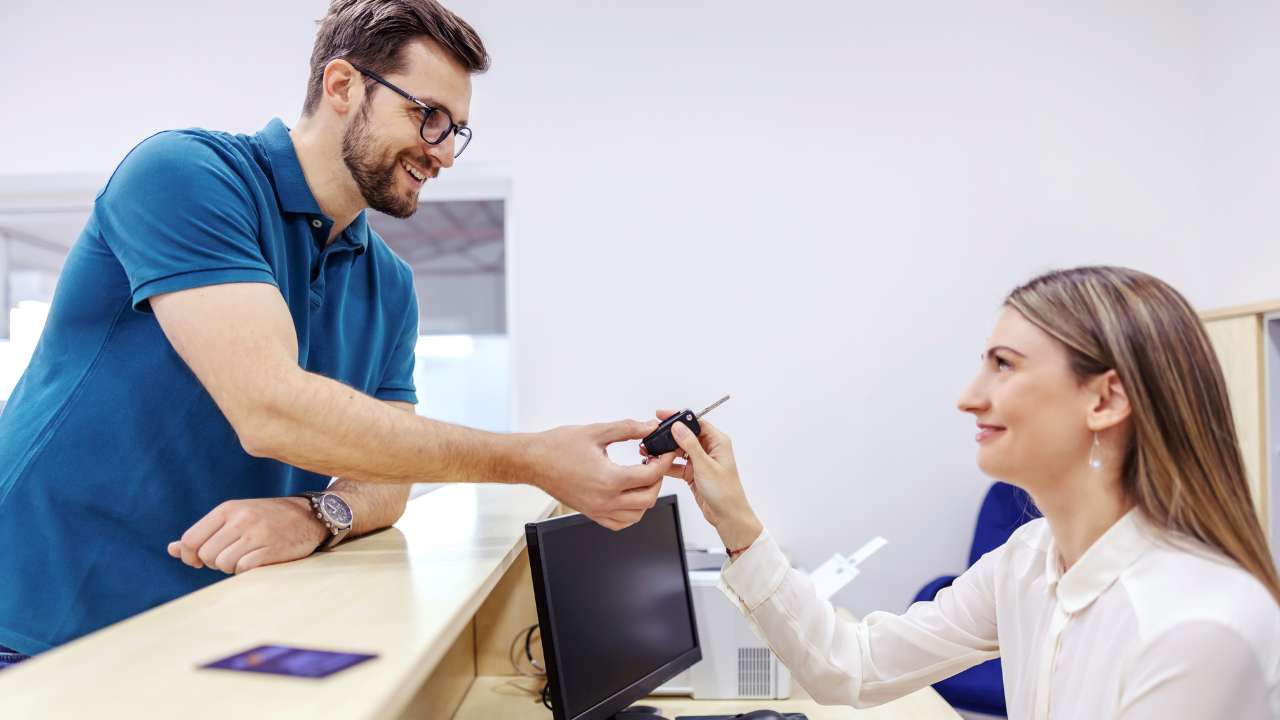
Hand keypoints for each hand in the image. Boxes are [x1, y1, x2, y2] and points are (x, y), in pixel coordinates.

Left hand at [167, 497, 329, 573]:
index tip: (200, 559)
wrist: (308, 516)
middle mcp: (240, 519)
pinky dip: (246, 570)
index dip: (191, 555)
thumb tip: (171, 550)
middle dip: (214, 562)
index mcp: (227, 509)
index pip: (190, 539)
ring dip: (231, 567)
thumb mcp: (234, 517)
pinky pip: (243, 569)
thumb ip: (204, 533)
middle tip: (230, 555)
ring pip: (223, 564)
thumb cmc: (265, 519)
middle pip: (206, 555)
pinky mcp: (270, 548)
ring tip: (245, 557)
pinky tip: (257, 561)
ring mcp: (256, 533)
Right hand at [525, 419, 678, 530]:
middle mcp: (604, 500)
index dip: (662, 462)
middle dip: (657, 479)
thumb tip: (649, 427)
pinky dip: (631, 512)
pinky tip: (629, 495)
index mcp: (609, 480)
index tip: (665, 452)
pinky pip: (619, 523)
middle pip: (648, 499)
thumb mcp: (597, 431)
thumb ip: (628, 429)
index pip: (649, 476)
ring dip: (646, 497)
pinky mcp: (590, 513)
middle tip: (655, 463)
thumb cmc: (557, 447)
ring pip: (637, 515)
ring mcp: (597, 510)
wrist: (533, 461)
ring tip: (642, 477)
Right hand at [651, 409, 762, 550]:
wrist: (727, 516)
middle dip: (669, 435)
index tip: (662, 416)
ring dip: (666, 451)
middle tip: (653, 435)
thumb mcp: (705, 465)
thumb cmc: (726, 492)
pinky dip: (667, 465)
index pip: (696, 422)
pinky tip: (657, 465)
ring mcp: (700, 461)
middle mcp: (709, 449)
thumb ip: (690, 444)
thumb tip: (678, 426)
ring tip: (651, 451)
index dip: (678, 417)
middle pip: (685, 435)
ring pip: (679, 450)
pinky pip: (676, 464)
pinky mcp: (693, 473)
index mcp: (718, 442)